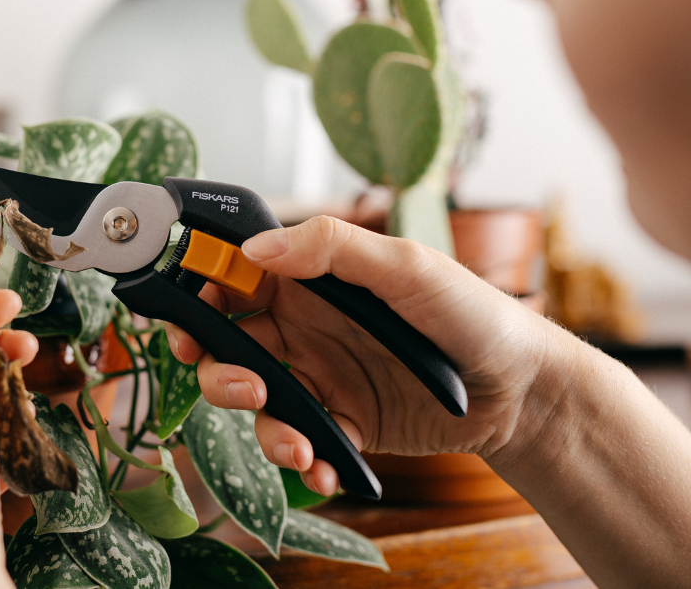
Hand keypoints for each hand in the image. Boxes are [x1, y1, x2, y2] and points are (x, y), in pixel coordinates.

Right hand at [167, 217, 557, 495]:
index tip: (189, 317)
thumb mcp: (406, 266)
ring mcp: (320, 378)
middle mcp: (305, 329)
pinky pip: (302, 442)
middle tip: (247, 388)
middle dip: (220, 372)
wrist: (522, 390)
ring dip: (263, 427)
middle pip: (229, 347)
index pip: (236, 282)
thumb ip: (331, 250)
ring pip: (257, 403)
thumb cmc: (472, 314)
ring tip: (298, 445)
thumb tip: (254, 246)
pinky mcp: (341, 423)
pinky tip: (327, 466)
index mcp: (311, 283)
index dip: (202, 296)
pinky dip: (306, 461)